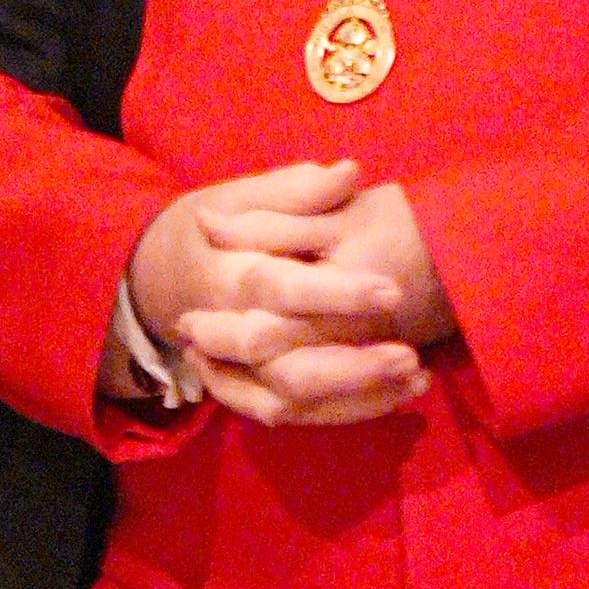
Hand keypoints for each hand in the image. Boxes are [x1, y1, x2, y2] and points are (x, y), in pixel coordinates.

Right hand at [128, 159, 426, 428]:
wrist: (170, 268)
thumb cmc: (221, 224)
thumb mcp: (247, 195)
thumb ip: (297, 190)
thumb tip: (350, 173)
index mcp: (227, 275)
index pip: (279, 289)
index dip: (335, 294)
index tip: (392, 290)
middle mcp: (228, 332)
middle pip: (286, 368)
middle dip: (353, 368)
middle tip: (410, 354)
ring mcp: (240, 369)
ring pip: (294, 402)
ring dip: (359, 397)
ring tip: (417, 373)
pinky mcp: (256, 390)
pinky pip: (301, 416)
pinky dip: (352, 410)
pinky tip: (402, 390)